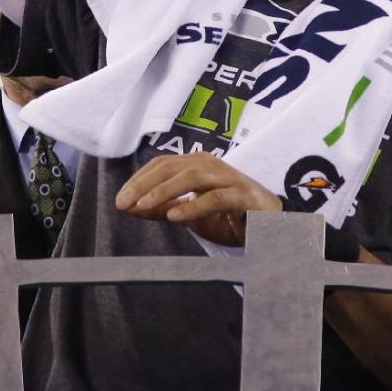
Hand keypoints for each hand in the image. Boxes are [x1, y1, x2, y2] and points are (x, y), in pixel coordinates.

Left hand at [115, 152, 281, 246]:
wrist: (271, 226)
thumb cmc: (229, 216)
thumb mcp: (190, 214)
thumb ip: (163, 208)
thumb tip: (131, 206)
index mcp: (197, 165)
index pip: (162, 164)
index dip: (139, 179)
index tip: (120, 199)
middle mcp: (211, 165)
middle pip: (172, 167)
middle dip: (145, 184)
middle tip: (124, 202)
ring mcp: (228, 178)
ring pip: (191, 177)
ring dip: (164, 191)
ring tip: (143, 206)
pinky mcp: (242, 195)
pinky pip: (215, 197)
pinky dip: (193, 205)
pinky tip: (175, 216)